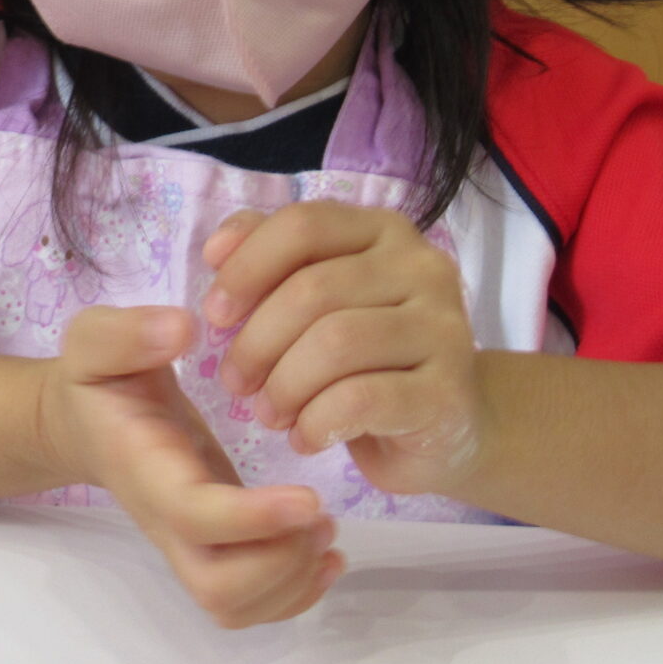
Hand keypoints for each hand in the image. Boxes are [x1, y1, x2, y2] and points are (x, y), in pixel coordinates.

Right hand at [37, 306, 341, 628]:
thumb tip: (182, 329)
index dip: (253, 518)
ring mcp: (189, 542)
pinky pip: (249, 603)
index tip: (310, 496)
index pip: (195, 515)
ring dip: (292, 580)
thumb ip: (129, 333)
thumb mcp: (95, 342)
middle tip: (319, 514)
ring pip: (235, 605)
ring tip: (324, 528)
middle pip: (218, 588)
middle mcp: (166, 521)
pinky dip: (296, 593)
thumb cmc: (98, 381)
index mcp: (145, 470)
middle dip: (280, 564)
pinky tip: (324, 552)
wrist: (83, 423)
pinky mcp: (213, 547)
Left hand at [201, 202, 485, 497]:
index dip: (246, 267)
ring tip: (270, 414)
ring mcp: (444, 329)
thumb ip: (272, 260)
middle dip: (256, 342)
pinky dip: (315, 423)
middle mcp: (422, 268)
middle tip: (236, 382)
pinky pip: (360, 400)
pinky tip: (305, 437)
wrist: (447, 424)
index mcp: (384, 232)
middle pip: (312, 290)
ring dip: (284, 386)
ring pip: (335, 343)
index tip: (215, 314)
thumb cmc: (368, 356)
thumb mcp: (319, 300)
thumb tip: (218, 250)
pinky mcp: (447, 392)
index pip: (303, 226)